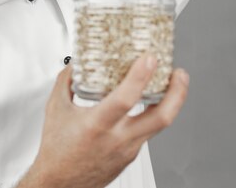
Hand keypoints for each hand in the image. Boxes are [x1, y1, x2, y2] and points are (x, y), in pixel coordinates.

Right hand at [17, 55, 189, 187]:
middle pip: (160, 117)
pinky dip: (152, 114)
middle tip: (179, 74)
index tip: (150, 58)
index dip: (141, 76)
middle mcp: (117, 139)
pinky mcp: (131, 156)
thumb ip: (66, 82)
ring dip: (170, 102)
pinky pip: (147, 132)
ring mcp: (128, 149)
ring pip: (159, 126)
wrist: (60, 183)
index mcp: (97, 125)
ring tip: (173, 84)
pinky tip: (149, 104)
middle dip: (176, 92)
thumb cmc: (57, 151)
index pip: (126, 99)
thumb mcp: (56, 109)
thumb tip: (75, 64)